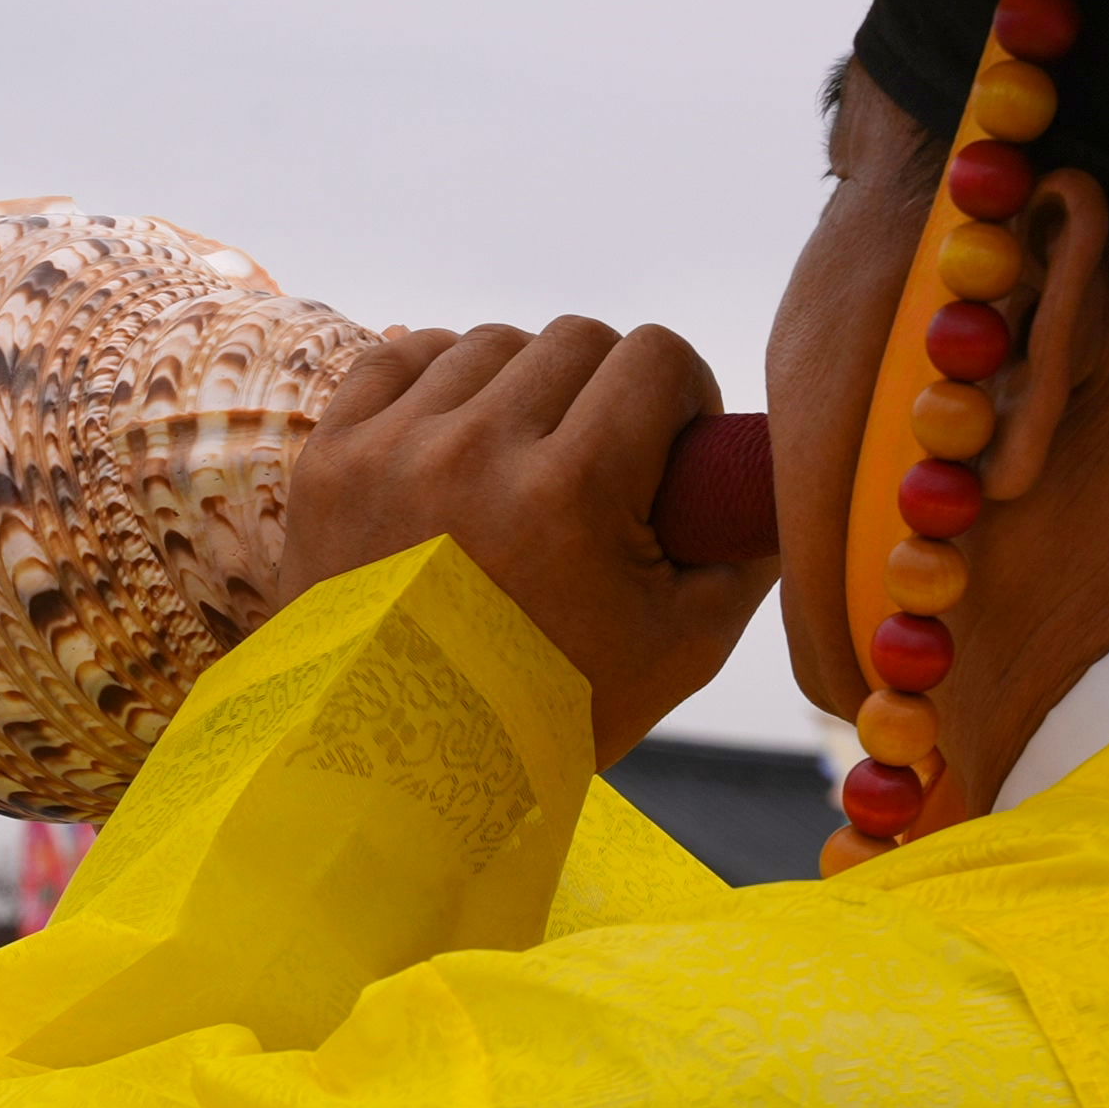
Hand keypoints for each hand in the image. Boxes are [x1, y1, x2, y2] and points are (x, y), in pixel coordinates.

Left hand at [283, 318, 779, 767]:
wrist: (392, 766)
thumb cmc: (546, 710)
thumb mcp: (680, 647)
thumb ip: (746, 553)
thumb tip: (776, 481)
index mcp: (570, 489)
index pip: (656, 356)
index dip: (683, 392)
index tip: (673, 444)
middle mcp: (475, 449)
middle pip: (576, 340)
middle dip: (608, 390)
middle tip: (604, 458)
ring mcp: (392, 448)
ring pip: (490, 343)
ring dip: (524, 385)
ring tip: (527, 457)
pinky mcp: (332, 457)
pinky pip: (399, 357)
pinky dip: (439, 380)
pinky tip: (458, 433)